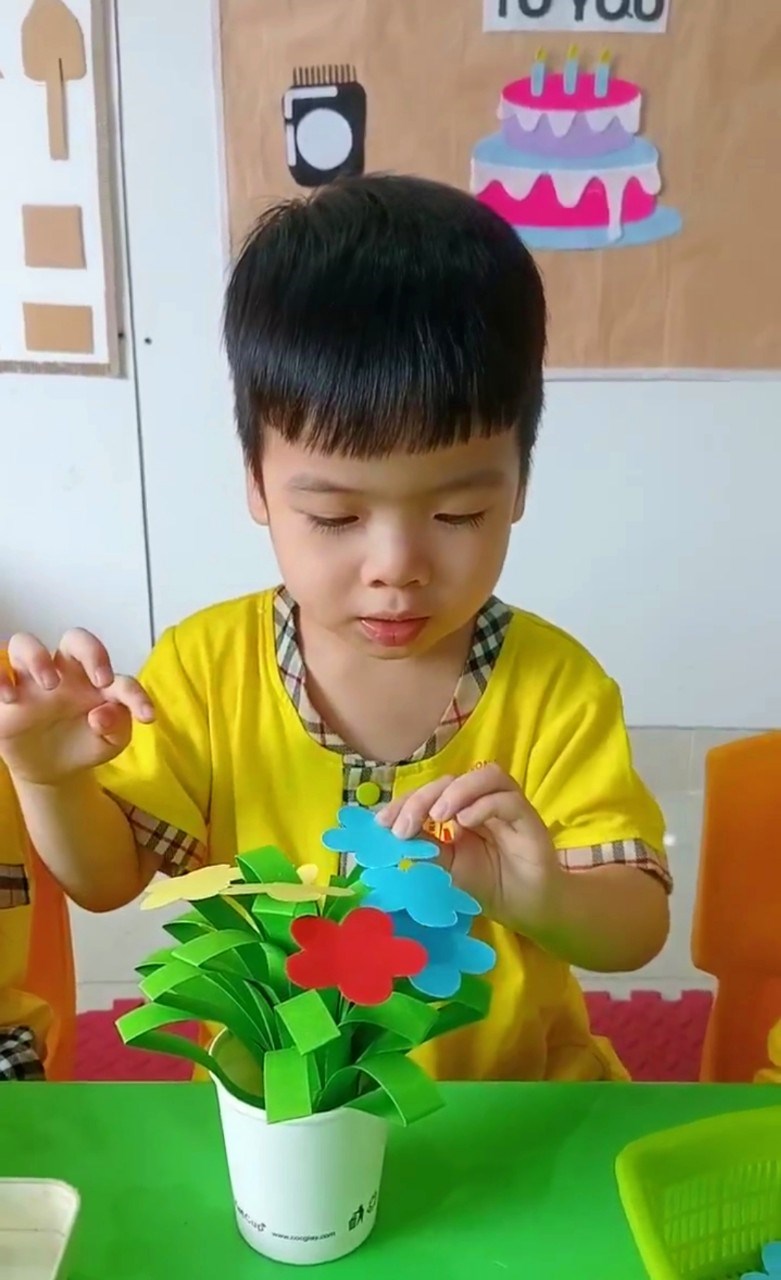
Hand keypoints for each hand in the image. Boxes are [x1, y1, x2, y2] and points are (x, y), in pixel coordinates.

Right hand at [0, 629, 153, 785]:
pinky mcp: (7, 696)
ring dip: (36, 657)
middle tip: (100, 680)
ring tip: (48, 684)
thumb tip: (101, 715)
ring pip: (25, 643)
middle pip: (74, 639)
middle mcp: (65, 673)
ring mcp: (32, 681)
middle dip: (90, 650)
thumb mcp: (111, 741)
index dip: (136, 695)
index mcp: (97, 681)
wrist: (55, 770)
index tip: (147, 717)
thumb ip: (117, 726)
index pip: (120, 678)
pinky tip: (11, 698)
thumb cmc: (88, 743)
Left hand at [376, 764, 563, 934]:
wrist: (526, 908)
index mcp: (459, 808)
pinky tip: (464, 825)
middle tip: (404, 826)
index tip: (382, 823)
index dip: (405, 801)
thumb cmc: (486, 884)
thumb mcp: (445, 868)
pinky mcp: (528, 818)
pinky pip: (506, 799)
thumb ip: (424, 849)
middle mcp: (482, 800)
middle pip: (451, 779)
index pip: (430, 791)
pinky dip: (483, 806)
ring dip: (456, 792)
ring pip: (485, 776)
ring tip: (437, 818)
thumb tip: (391, 837)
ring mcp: (507, 805)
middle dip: (423, 798)